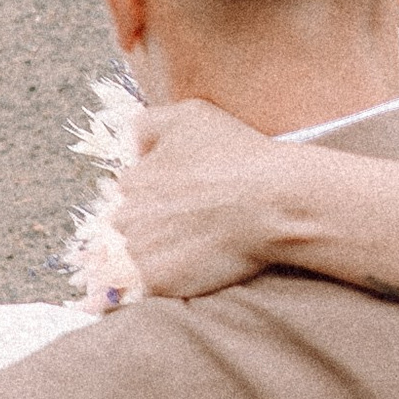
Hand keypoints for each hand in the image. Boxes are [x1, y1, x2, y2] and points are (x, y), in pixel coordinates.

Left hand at [111, 100, 302, 298]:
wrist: (272, 202)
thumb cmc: (236, 154)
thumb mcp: (188, 114)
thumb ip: (147, 123)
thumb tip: (132, 147)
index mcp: (131, 180)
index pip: (131, 192)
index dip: (160, 194)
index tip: (187, 197)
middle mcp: (126, 217)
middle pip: (131, 226)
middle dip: (156, 224)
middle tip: (195, 222)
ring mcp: (141, 253)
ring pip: (141, 256)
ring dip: (163, 252)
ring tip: (200, 244)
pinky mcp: (160, 283)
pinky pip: (154, 284)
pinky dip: (172, 276)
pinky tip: (200, 262)